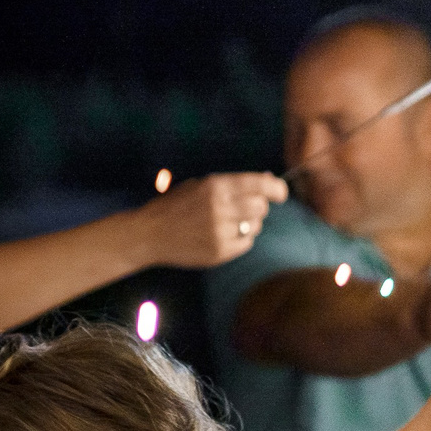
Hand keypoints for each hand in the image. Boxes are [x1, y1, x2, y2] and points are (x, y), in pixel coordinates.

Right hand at [136, 173, 288, 268]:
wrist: (149, 234)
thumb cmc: (175, 206)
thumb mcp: (199, 185)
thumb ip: (233, 184)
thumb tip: (268, 180)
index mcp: (215, 186)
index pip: (260, 185)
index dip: (277, 189)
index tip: (280, 194)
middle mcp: (220, 208)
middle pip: (261, 207)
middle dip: (258, 207)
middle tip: (243, 209)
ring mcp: (220, 231)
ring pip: (255, 227)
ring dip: (248, 224)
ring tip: (225, 223)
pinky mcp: (219, 251)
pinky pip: (246, 243)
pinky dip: (239, 239)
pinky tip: (221, 235)